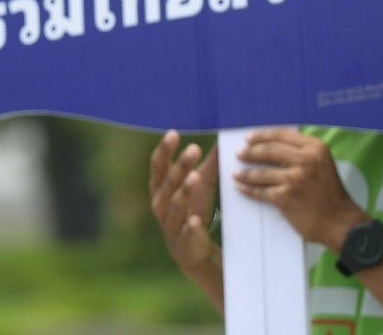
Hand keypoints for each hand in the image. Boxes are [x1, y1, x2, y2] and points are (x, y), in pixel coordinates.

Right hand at [149, 130, 219, 275]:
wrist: (191, 250)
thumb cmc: (193, 209)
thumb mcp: (201, 184)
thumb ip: (209, 164)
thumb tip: (223, 139)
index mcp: (160, 186)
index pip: (159, 165)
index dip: (165, 150)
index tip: (174, 133)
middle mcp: (160, 203)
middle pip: (167, 181)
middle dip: (180, 165)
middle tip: (194, 149)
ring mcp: (169, 222)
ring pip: (175, 204)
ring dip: (184, 190)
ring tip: (196, 176)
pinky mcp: (182, 241)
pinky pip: (185, 232)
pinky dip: (190, 226)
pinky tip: (196, 220)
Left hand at [233, 128, 366, 250]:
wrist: (341, 223)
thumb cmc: (331, 193)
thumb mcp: (323, 164)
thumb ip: (303, 152)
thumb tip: (273, 144)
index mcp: (315, 148)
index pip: (281, 135)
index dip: (261, 136)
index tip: (248, 138)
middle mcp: (305, 160)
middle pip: (268, 151)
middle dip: (250, 152)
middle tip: (240, 154)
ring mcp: (294, 179)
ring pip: (261, 172)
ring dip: (245, 173)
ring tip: (237, 173)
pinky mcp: (285, 197)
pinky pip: (261, 191)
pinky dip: (248, 189)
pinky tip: (241, 188)